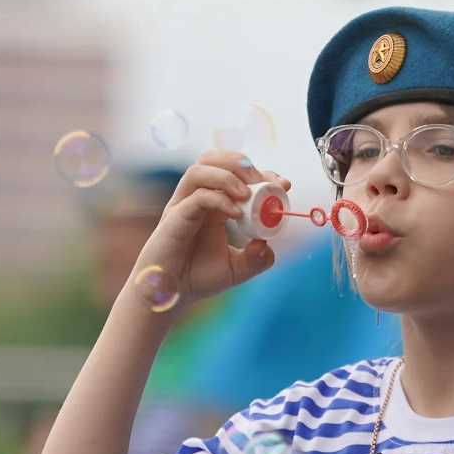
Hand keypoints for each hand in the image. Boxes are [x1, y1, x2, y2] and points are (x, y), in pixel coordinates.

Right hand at [134, 150, 289, 309]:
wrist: (170, 294)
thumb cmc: (196, 279)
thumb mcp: (236, 270)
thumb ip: (256, 259)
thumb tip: (267, 245)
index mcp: (212, 205)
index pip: (235, 174)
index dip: (261, 173)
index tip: (283, 184)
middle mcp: (196, 199)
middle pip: (213, 159)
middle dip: (240, 163)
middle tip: (262, 181)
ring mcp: (183, 205)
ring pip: (200, 169)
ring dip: (228, 176)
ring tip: (247, 194)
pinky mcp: (174, 217)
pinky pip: (197, 197)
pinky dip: (219, 199)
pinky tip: (236, 214)